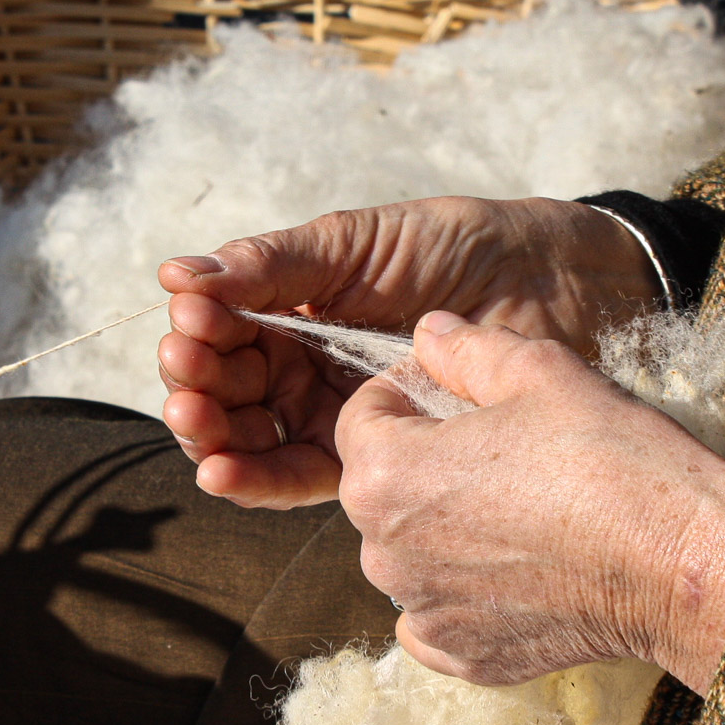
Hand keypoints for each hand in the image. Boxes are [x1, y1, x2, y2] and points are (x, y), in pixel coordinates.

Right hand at [156, 197, 660, 508]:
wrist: (548, 285)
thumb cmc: (454, 248)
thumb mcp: (352, 244)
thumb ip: (270, 265)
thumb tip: (176, 275)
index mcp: (295, 308)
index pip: (222, 331)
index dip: (198, 333)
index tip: (189, 325)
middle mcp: (304, 366)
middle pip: (226, 389)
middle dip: (196, 385)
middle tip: (187, 375)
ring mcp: (332, 414)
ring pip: (250, 437)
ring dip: (210, 435)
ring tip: (196, 419)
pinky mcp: (367, 458)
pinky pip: (296, 478)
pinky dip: (252, 479)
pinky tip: (219, 470)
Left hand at [334, 311, 724, 694]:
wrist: (681, 564)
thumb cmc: (610, 458)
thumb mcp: (539, 372)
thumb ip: (466, 350)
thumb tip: (428, 333)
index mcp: (384, 475)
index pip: (363, 417)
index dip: (408, 393)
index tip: (459, 393)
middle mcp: (383, 553)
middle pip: (380, 488)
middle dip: (424, 461)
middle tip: (501, 447)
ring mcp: (422, 611)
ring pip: (408, 551)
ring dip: (443, 527)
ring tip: (519, 508)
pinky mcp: (464, 655)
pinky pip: (437, 614)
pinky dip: (464, 593)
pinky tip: (517, 571)